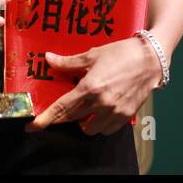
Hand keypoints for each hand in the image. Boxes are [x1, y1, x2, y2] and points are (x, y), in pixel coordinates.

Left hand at [25, 37, 161, 135]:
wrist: (150, 59)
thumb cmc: (121, 53)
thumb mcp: (92, 55)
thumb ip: (68, 62)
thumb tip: (48, 59)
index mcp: (90, 87)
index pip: (62, 108)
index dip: (45, 119)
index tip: (32, 126)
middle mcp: (101, 103)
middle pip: (72, 119)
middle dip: (62, 117)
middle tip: (59, 111)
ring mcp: (114, 112)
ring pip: (89, 129)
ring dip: (83, 121)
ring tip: (85, 108)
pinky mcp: (125, 116)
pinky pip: (106, 129)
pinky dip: (100, 124)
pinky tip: (100, 111)